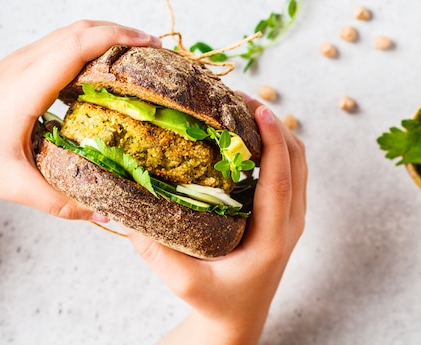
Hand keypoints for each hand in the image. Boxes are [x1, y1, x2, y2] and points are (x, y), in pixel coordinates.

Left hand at [0, 20, 161, 220]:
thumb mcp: (10, 181)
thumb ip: (57, 200)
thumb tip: (101, 213)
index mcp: (28, 86)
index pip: (79, 44)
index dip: (118, 37)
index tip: (149, 43)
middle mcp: (25, 64)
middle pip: (81, 29)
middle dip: (122, 33)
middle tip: (154, 50)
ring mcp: (21, 62)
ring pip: (71, 32)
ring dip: (106, 36)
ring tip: (135, 57)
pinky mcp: (19, 67)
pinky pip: (62, 44)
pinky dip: (90, 46)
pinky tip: (101, 71)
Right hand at [127, 97, 306, 344]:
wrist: (238, 320)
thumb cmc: (216, 304)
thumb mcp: (185, 284)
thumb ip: (157, 253)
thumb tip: (122, 213)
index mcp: (273, 238)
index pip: (281, 181)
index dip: (273, 142)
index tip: (260, 109)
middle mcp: (290, 223)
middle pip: (297, 162)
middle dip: (275, 125)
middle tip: (242, 100)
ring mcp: (292, 218)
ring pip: (298, 164)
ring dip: (278, 133)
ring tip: (244, 110)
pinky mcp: (285, 216)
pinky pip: (289, 173)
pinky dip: (277, 148)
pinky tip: (247, 138)